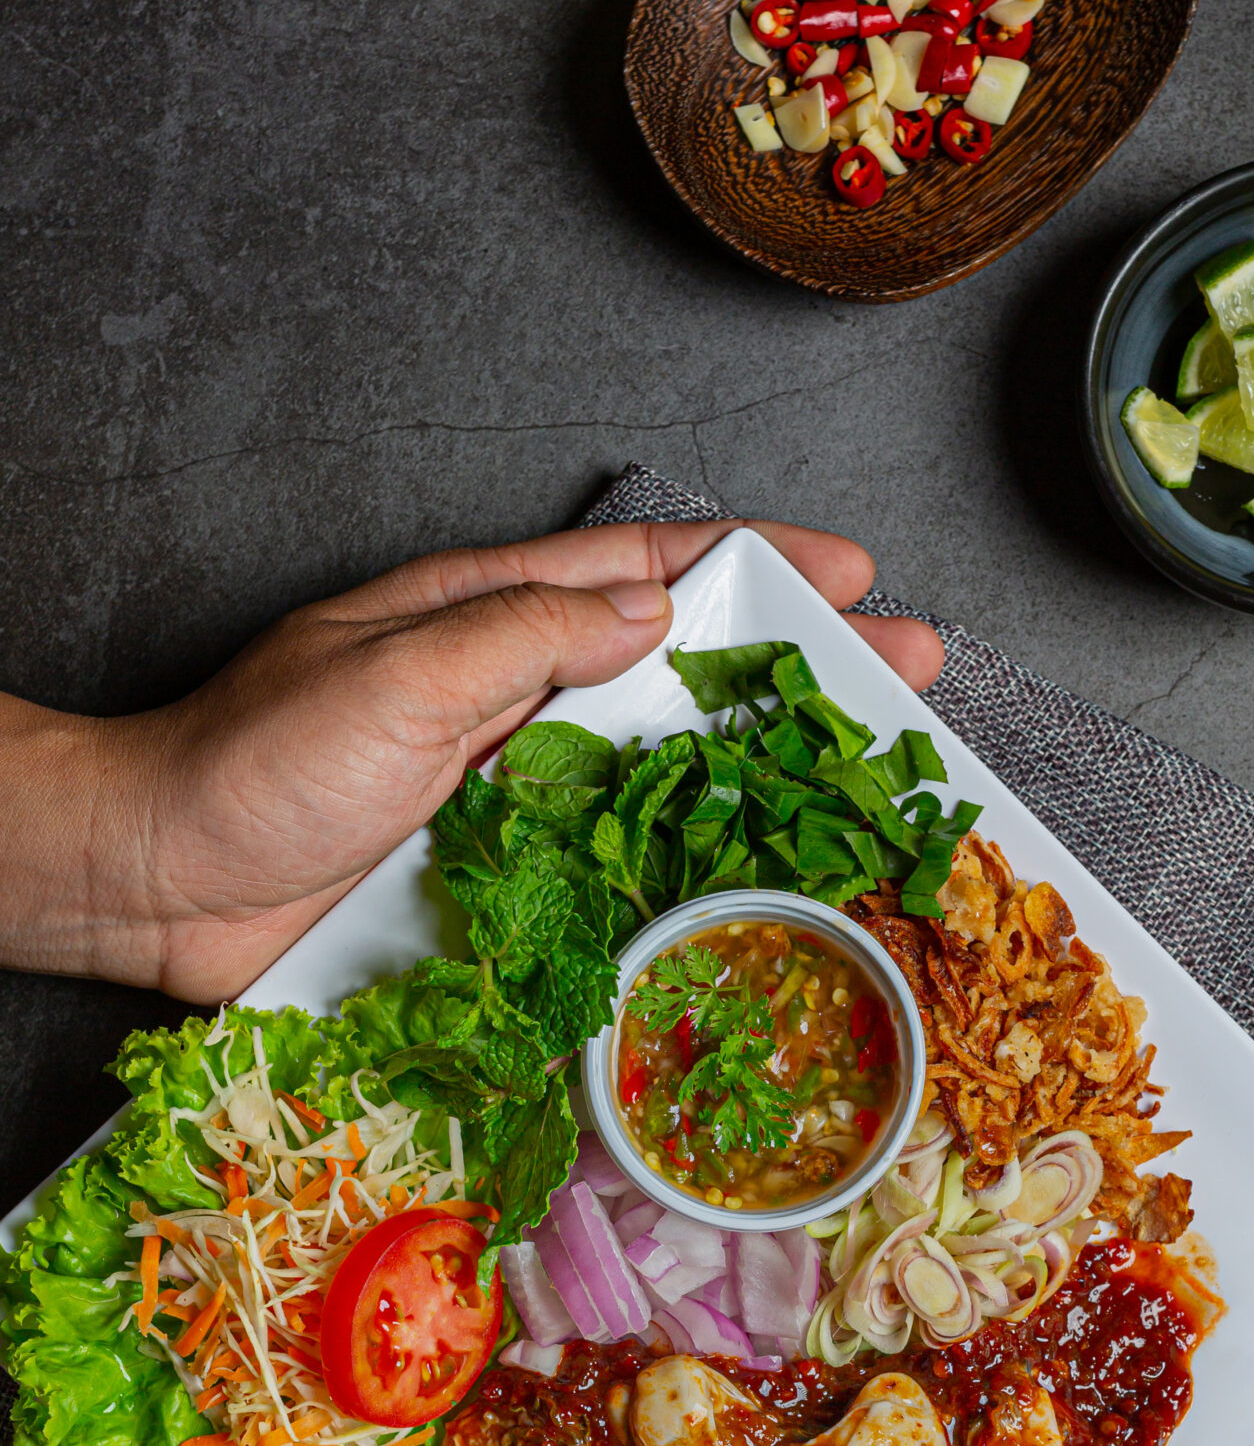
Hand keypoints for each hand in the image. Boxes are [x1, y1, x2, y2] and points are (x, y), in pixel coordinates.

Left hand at [0, 519, 943, 1002]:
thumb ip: (527, 636)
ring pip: (661, 765)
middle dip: (794, 669)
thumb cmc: (255, 762)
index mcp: (485, 614)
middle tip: (903, 679)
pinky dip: (689, 859)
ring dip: (760, 770)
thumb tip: (654, 611)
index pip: (647, 567)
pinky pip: (613, 856)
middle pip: (679, 666)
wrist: (158, 883)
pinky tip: (749, 878)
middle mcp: (510, 691)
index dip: (755, 562)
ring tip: (860, 783)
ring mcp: (509, 785)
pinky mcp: (497, 871)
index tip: (852, 571)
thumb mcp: (397, 672)